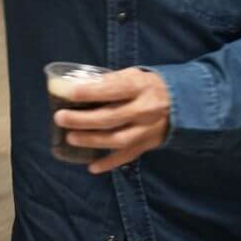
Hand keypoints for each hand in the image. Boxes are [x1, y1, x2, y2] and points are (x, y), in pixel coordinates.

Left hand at [52, 68, 170, 175]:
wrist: (180, 104)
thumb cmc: (146, 86)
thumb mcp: (132, 75)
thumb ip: (109, 81)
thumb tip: (77, 86)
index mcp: (139, 87)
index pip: (113, 89)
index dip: (91, 91)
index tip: (69, 93)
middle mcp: (144, 109)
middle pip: (111, 117)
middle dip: (83, 119)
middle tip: (61, 118)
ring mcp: (146, 130)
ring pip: (118, 139)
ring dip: (92, 140)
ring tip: (71, 138)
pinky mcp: (147, 145)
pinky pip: (127, 156)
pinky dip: (109, 163)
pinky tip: (91, 166)